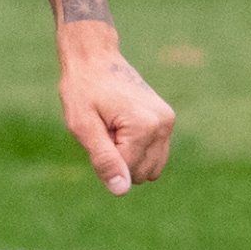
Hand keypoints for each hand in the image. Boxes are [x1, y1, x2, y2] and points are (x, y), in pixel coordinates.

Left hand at [55, 25, 175, 195]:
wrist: (95, 58)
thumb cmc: (82, 90)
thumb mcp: (83, 127)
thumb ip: (104, 159)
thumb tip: (122, 191)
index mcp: (144, 127)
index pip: (126, 171)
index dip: (105, 157)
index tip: (97, 130)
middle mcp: (163, 124)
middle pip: (141, 173)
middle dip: (119, 159)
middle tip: (104, 129)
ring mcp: (168, 122)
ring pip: (151, 168)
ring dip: (128, 156)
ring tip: (112, 128)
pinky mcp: (167, 120)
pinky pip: (154, 155)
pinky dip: (136, 149)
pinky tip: (121, 126)